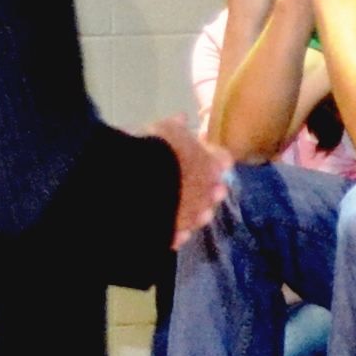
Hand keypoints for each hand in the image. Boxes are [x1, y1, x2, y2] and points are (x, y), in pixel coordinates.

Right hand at [151, 113, 229, 244]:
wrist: (131, 184)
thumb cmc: (151, 150)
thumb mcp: (163, 129)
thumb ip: (176, 126)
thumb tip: (183, 119)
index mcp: (210, 166)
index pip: (223, 160)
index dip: (213, 156)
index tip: (202, 152)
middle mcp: (206, 194)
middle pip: (214, 191)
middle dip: (207, 186)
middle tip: (194, 179)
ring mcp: (190, 218)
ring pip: (199, 216)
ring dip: (193, 209)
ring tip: (181, 203)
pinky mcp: (171, 236)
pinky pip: (178, 235)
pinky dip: (174, 230)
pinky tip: (166, 225)